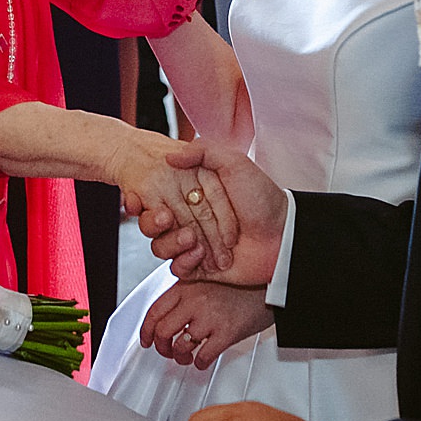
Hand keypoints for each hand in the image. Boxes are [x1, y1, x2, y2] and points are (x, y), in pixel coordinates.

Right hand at [136, 142, 284, 285]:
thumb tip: (171, 155)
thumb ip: (203, 152)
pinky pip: (178, 269)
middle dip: (155, 223)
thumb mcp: (235, 163)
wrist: (282, 236)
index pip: (161, 198)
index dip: (147, 200)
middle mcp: (193, 218)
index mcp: (196, 194)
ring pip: (162, 248)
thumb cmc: (262, 199)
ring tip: (192, 238)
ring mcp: (195, 243)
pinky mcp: (201, 267)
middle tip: (167, 219)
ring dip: (171, 244)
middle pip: (157, 224)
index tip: (139, 198)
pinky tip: (199, 255)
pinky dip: (184, 262)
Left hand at [141, 280, 272, 368]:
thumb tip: (165, 315)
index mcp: (188, 285)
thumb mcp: (206, 281)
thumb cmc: (239, 287)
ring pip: (180, 346)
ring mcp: (210, 316)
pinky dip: (199, 364)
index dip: (146, 330)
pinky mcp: (226, 332)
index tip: (147, 340)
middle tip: (167, 352)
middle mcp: (195, 299)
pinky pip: (202, 357)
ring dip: (179, 357)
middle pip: (163, 331)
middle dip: (161, 347)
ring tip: (186, 357)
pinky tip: (202, 360)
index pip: (155, 310)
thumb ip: (185, 294)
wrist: (269, 288)